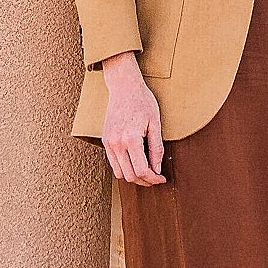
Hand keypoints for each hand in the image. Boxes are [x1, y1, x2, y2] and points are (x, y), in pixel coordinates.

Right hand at [100, 52, 166, 183]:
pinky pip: (113, 163)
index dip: (153, 179)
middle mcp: (116, 143)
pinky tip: (135, 163)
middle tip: (156, 177)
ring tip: (146, 171)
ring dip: (133, 176)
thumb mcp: (155, 123)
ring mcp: (108, 143)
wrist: (124, 87)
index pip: (142, 170)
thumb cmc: (142, 101)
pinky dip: (124, 168)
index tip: (161, 179)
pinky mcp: (105, 140)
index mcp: (131, 139)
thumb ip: (156, 148)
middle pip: (130, 175)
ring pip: (119, 173)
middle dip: (144, 180)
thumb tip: (156, 169)